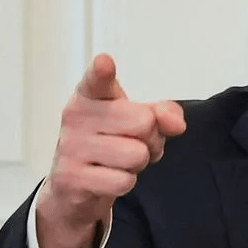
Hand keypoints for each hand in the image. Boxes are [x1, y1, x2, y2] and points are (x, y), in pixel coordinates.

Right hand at [35, 54, 185, 247]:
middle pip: (144, 123)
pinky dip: (125, 182)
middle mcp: (77, 116)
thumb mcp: (139, 120)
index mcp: (92, 95)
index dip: (102, 72)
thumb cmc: (110, 141)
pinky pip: (123, 181)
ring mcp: (71, 147)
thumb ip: (164, 113)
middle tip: (135, 143)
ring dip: (138, 164)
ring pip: (137, 155)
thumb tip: (176, 124)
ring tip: (121, 160)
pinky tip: (108, 177)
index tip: (104, 63)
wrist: (75, 184)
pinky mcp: (71, 178)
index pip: (98, 80)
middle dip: (151, 139)